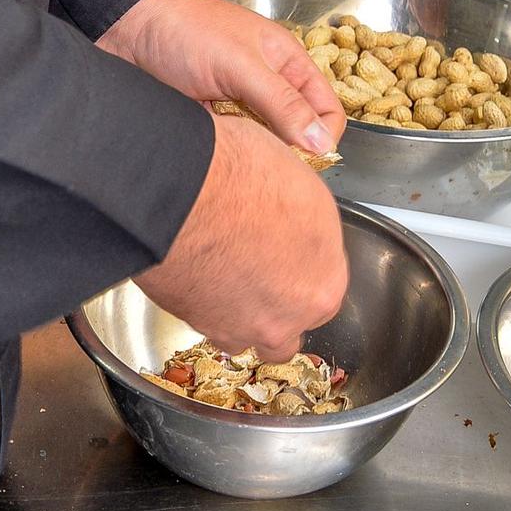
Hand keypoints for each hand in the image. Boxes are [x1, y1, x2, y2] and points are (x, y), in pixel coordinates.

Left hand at [101, 0, 345, 159]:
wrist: (125, 29)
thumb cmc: (184, 31)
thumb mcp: (240, 65)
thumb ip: (282, 103)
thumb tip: (321, 142)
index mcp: (285, 62)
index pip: (326, 108)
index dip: (323, 137)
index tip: (305, 163)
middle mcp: (267, 85)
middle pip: (297, 133)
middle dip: (291, 155)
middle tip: (271, 173)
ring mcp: (238, 104)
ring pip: (264, 145)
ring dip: (257, 158)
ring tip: (243, 167)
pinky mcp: (211, 121)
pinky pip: (234, 148)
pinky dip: (231, 158)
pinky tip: (221, 165)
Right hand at [135, 111, 346, 358]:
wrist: (184, 192)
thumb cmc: (243, 175)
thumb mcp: (300, 182)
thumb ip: (306, 221)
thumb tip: (294, 217)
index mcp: (325, 279)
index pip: (326, 284)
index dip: (305, 262)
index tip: (290, 246)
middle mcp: (291, 314)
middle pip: (295, 322)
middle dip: (282, 301)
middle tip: (260, 265)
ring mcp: (246, 328)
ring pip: (255, 335)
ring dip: (248, 316)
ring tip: (228, 275)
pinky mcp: (202, 329)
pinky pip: (215, 329)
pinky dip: (211, 311)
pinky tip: (201, 278)